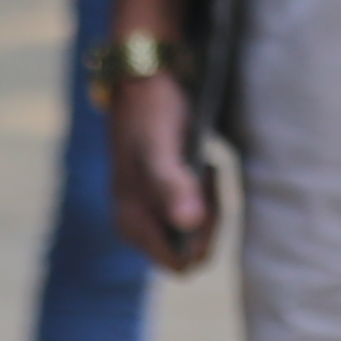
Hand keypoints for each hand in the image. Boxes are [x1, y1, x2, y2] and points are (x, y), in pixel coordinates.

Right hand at [108, 64, 224, 273]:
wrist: (146, 78)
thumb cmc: (152, 111)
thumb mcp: (161, 147)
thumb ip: (172, 185)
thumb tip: (189, 224)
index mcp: (131, 223)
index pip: (180, 262)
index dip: (203, 237)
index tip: (204, 194)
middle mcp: (136, 225)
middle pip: (191, 251)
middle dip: (209, 218)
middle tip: (207, 174)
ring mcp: (148, 212)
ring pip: (195, 233)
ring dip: (209, 203)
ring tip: (204, 166)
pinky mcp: (160, 197)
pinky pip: (194, 214)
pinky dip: (205, 193)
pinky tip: (203, 165)